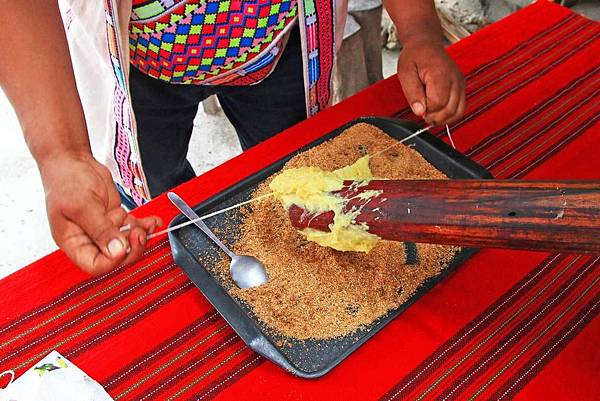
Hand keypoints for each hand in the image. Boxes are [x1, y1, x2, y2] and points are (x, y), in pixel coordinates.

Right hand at [39, 152, 161, 274]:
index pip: (95, 265)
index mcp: (73, 242)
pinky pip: (133, 227)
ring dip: (141, 236)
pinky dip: (145, 225)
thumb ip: (100, 229)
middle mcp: (89, 239)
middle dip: (131, 248)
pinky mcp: (115, 218)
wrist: (72, 161)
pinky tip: (152, 221)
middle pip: (115, 257)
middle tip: (139, 234)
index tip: (123, 246)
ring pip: (127, 243)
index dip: (112, 261)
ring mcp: (104, 229)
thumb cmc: (66, 180)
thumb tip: (116, 251)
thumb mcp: (82, 205)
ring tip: (147, 225)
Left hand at [396, 40, 465, 125]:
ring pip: (458, 111)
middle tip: (423, 113)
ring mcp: (460, 83)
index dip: (427, 110)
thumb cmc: (415, 56)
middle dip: (435, 117)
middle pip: (450, 109)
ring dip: (443, 119)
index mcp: (440, 74)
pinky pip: (461, 107)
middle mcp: (454, 78)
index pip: (438, 103)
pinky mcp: (461, 86)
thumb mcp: (406, 73)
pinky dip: (450, 114)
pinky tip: (439, 113)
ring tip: (430, 114)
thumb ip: (412, 93)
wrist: (426, 44)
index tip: (418, 107)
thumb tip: (419, 112)